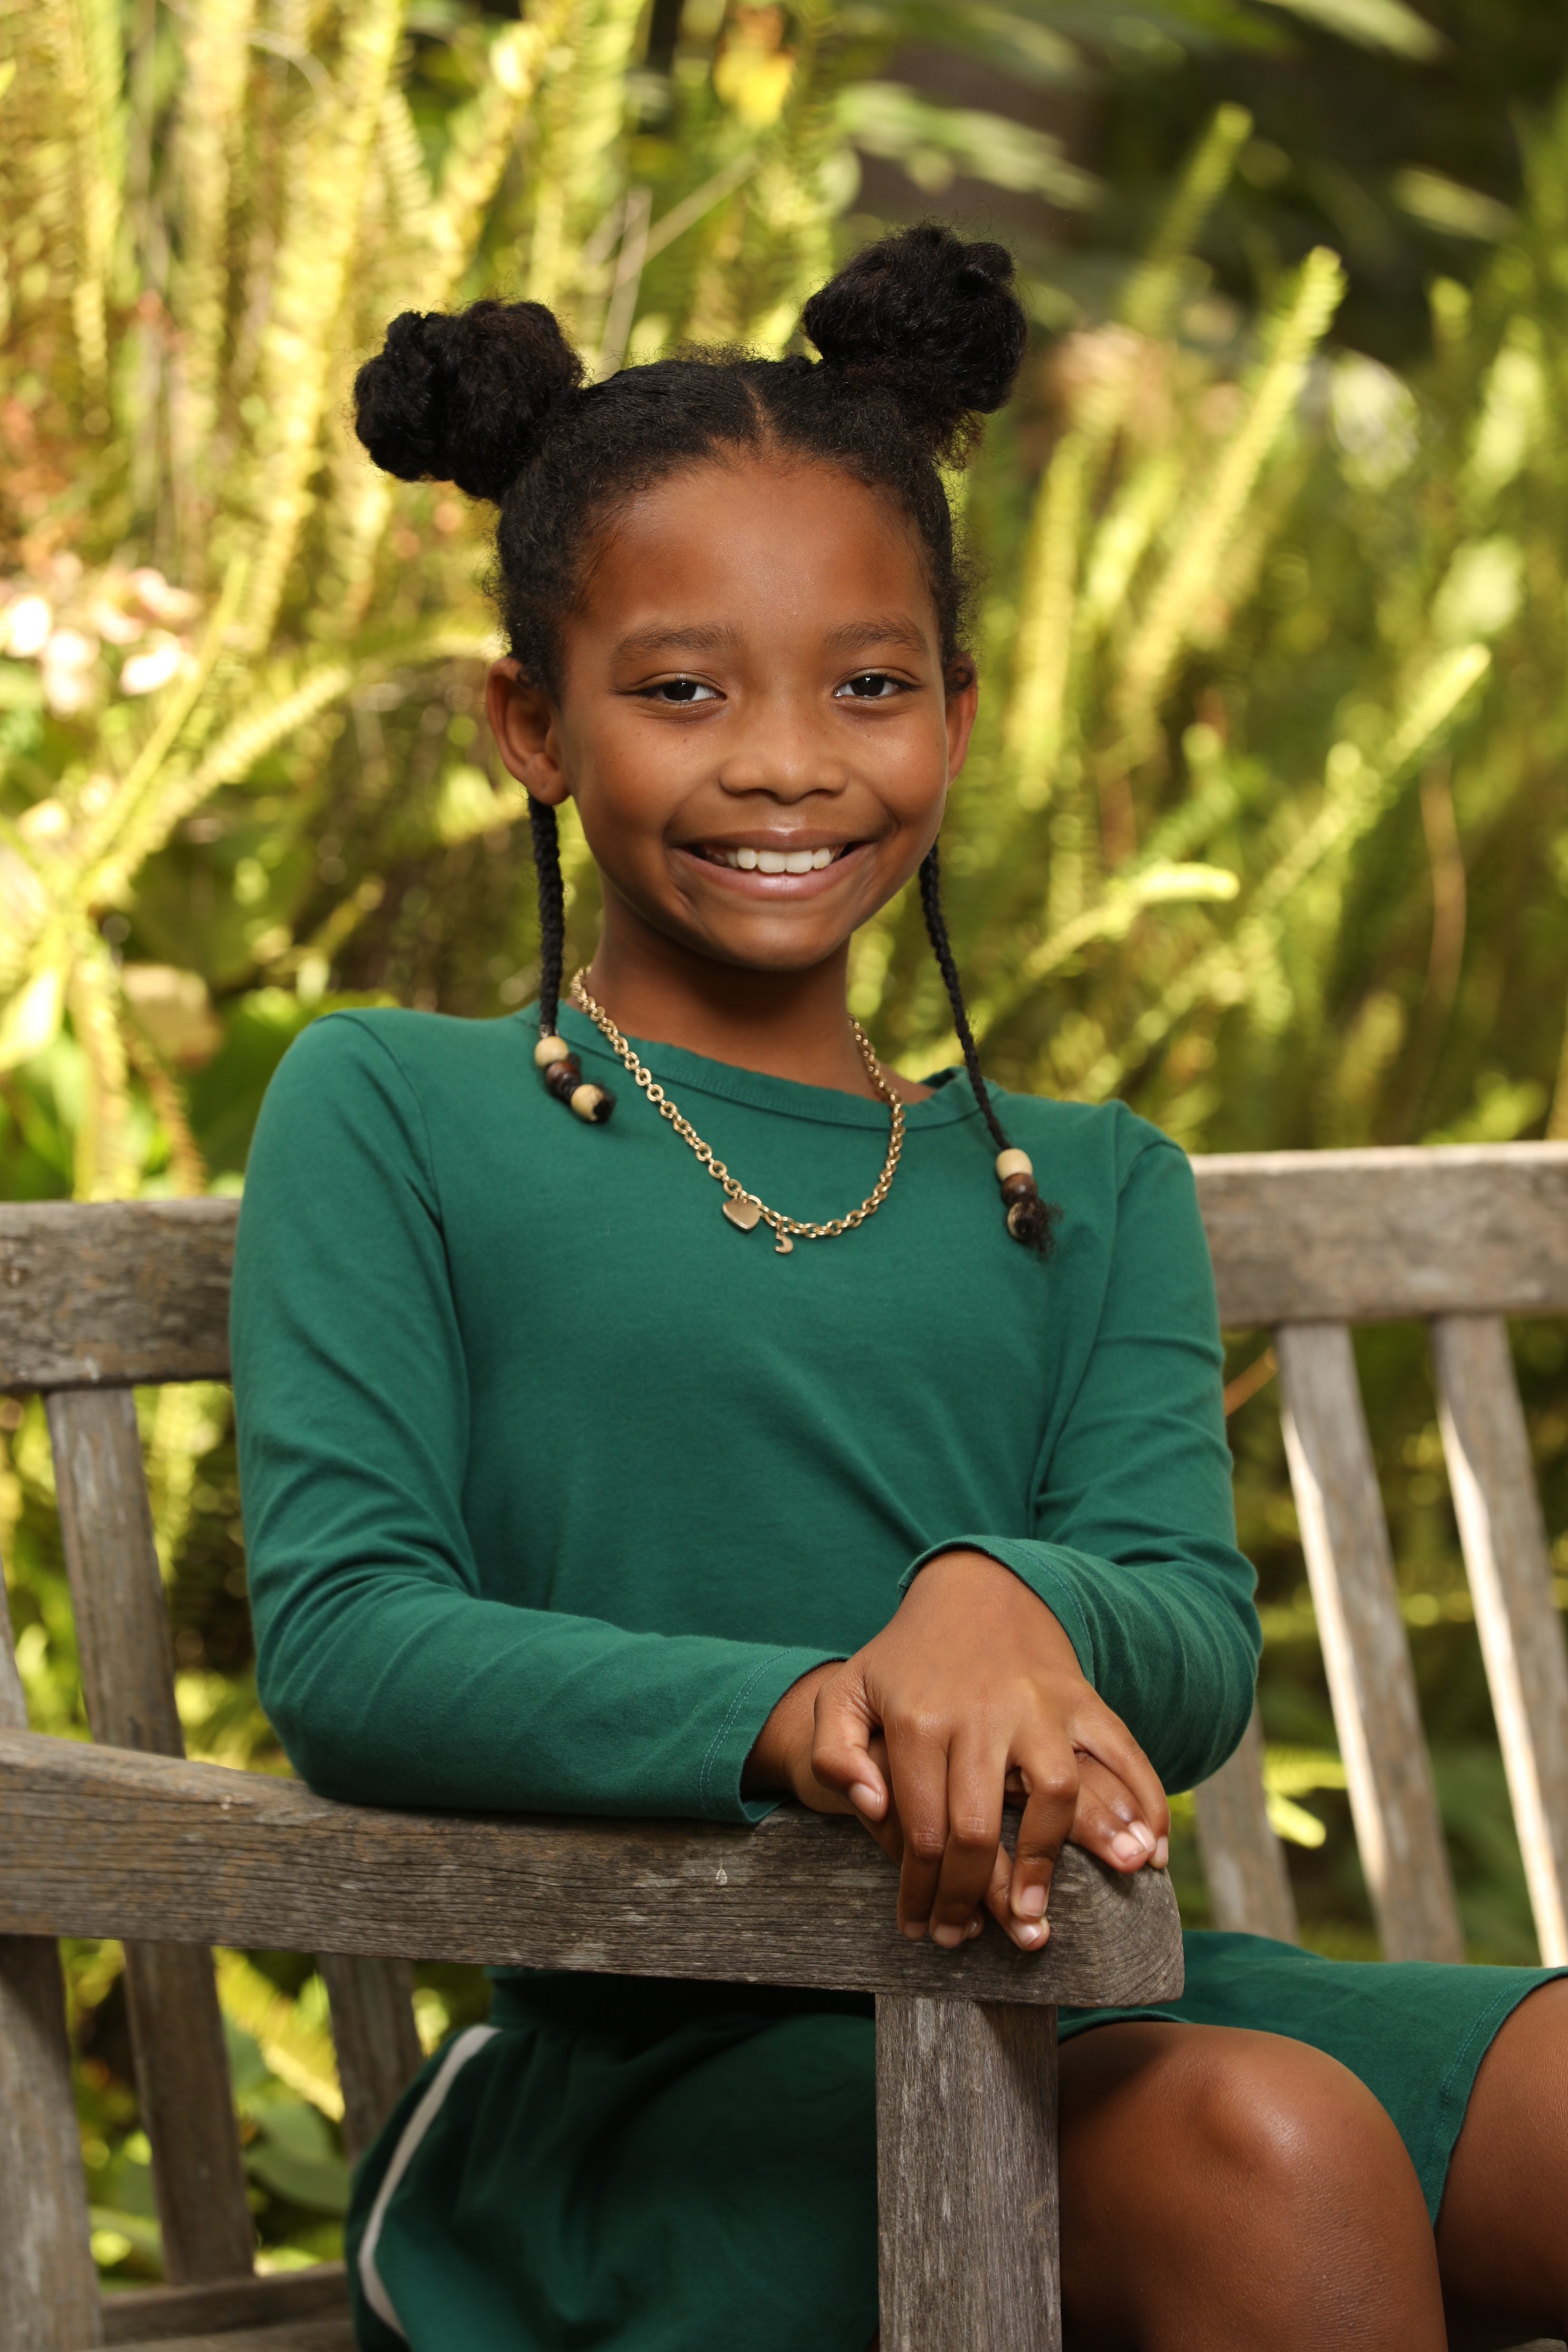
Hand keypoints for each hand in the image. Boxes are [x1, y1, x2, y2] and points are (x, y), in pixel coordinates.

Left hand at [743, 1552, 1167, 1949]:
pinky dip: (1145, 1802)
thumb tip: (869, 1804)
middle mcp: (981, 1714)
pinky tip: (1151, 1854)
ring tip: (1038, 1917)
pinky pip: (1122, 1752)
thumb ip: (833, 1752)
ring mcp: (1038, 1704)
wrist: (973, 1589)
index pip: (920, 1830)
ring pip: (1056, 1793)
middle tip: (966, 1938)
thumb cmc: (905, 1659)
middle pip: (980, 1827)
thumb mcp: (847, 1694)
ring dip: (1051, 1863)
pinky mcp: (1081, 1698)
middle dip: (973, 1898)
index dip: (920, 1891)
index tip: (921, 1929)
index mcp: (919, 1721)